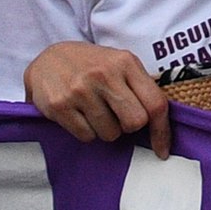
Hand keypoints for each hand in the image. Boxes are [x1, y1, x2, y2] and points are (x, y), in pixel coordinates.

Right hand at [24, 42, 172, 155]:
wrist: (48, 59)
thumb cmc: (91, 65)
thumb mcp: (118, 64)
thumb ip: (140, 86)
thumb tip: (162, 123)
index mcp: (126, 62)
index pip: (155, 103)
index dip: (162, 131)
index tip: (162, 150)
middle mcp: (104, 74)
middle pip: (135, 123)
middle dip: (128, 127)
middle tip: (116, 116)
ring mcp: (80, 90)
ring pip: (110, 133)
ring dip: (105, 129)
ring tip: (94, 110)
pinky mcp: (59, 105)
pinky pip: (86, 136)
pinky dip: (86, 132)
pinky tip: (79, 114)